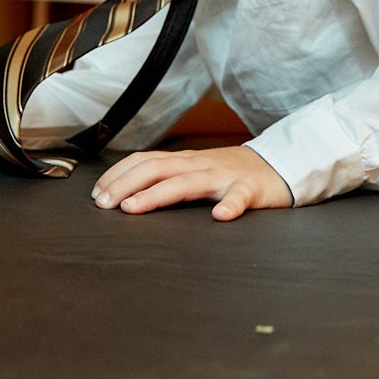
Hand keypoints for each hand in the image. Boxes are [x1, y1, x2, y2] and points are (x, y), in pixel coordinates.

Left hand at [92, 145, 292, 220]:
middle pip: (157, 168)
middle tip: (104, 205)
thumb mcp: (198, 171)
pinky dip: (230, 206)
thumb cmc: (234, 174)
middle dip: (126, 184)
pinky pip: (239, 197)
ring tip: (134, 208)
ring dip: (157, 194)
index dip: (119, 175)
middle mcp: (200, 165)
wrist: (281, 166)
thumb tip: (130, 193)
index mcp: (186, 162)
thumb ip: (171, 178)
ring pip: (187, 182)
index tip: (97, 194)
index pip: (145, 161)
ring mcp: (225, 176)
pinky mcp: (251, 189)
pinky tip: (220, 217)